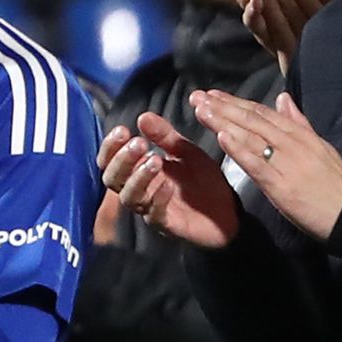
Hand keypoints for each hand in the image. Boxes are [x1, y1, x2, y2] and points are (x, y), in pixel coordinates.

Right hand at [97, 116, 240, 248]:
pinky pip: (155, 214)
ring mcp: (151, 208)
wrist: (229, 209)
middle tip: (138, 144)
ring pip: (130, 197)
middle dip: (123, 160)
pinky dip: (158, 199)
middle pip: (113, 179)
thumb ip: (164, 136)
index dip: (111, 147)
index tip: (122, 130)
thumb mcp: (186, 152)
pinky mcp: (167, 224)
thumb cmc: (203, 181)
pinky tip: (167, 186)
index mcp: (140, 171)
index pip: (112, 160)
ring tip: (155, 161)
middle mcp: (140, 190)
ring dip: (139, 178)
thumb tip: (143, 117)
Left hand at [191, 90, 341, 242]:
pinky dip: (239, 149)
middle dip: (223, 107)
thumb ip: (300, 123)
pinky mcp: (282, 184)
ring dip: (224, 122)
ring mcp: (287, 163)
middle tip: (197, 96)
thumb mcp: (320, 147)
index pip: (264, 113)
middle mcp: (293, 143)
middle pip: (253, 120)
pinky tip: (221, 137)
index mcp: (301, 135)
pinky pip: (257, 164)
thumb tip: (283, 98)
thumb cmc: (334, 184)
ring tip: (201, 110)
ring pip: (252, 137)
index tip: (213, 94)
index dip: (236, 102)